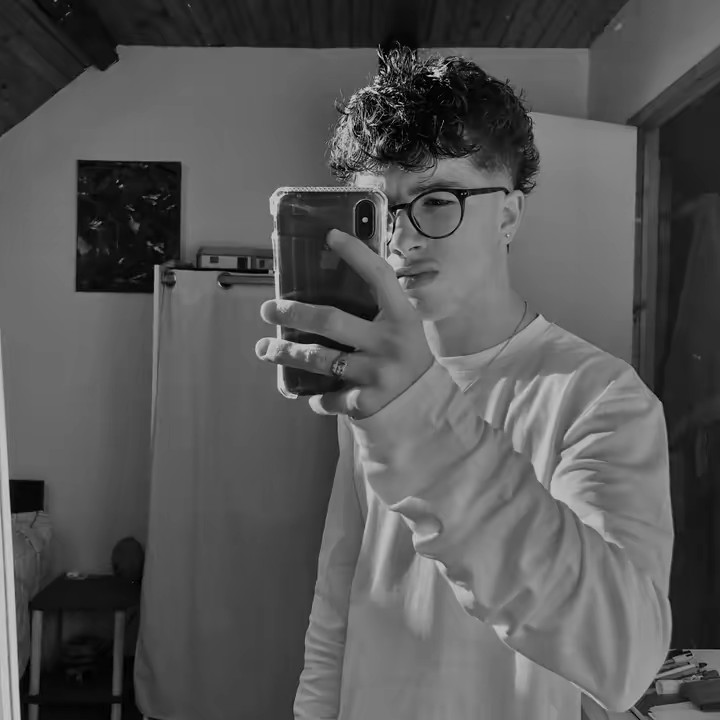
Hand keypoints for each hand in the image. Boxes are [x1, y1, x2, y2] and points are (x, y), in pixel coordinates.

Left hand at [255, 229, 433, 418]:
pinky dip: (315, 396)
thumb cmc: (409, 358)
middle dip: (293, 313)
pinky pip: (329, 396)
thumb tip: (341, 277)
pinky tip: (305, 390)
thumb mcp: (405, 328)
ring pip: (320, 359)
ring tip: (266, 348)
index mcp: (402, 317)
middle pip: (331, 321)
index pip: (379, 277)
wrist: (428, 405)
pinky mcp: (366, 402)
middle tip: (268, 309)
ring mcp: (377, 373)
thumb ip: (382, 308)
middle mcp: (390, 342)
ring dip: (286, 352)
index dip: (356, 254)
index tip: (330, 236)